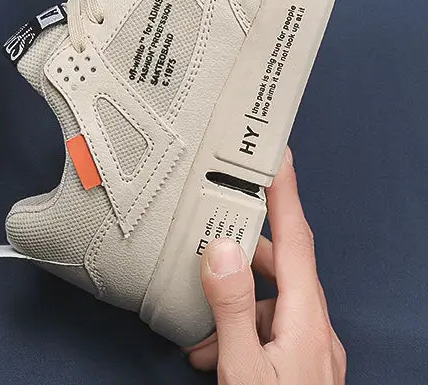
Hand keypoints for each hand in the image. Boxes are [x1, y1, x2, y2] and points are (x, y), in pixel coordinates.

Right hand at [182, 149, 345, 382]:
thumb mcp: (245, 371)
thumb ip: (232, 309)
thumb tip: (222, 251)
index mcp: (306, 320)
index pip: (298, 238)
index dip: (287, 193)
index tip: (279, 156)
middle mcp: (316, 329)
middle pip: (283, 266)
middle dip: (245, 250)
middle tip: (214, 236)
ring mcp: (312, 350)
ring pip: (274, 300)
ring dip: (237, 299)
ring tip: (203, 322)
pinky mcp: (302, 367)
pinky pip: (273, 328)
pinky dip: (243, 327)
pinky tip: (216, 350)